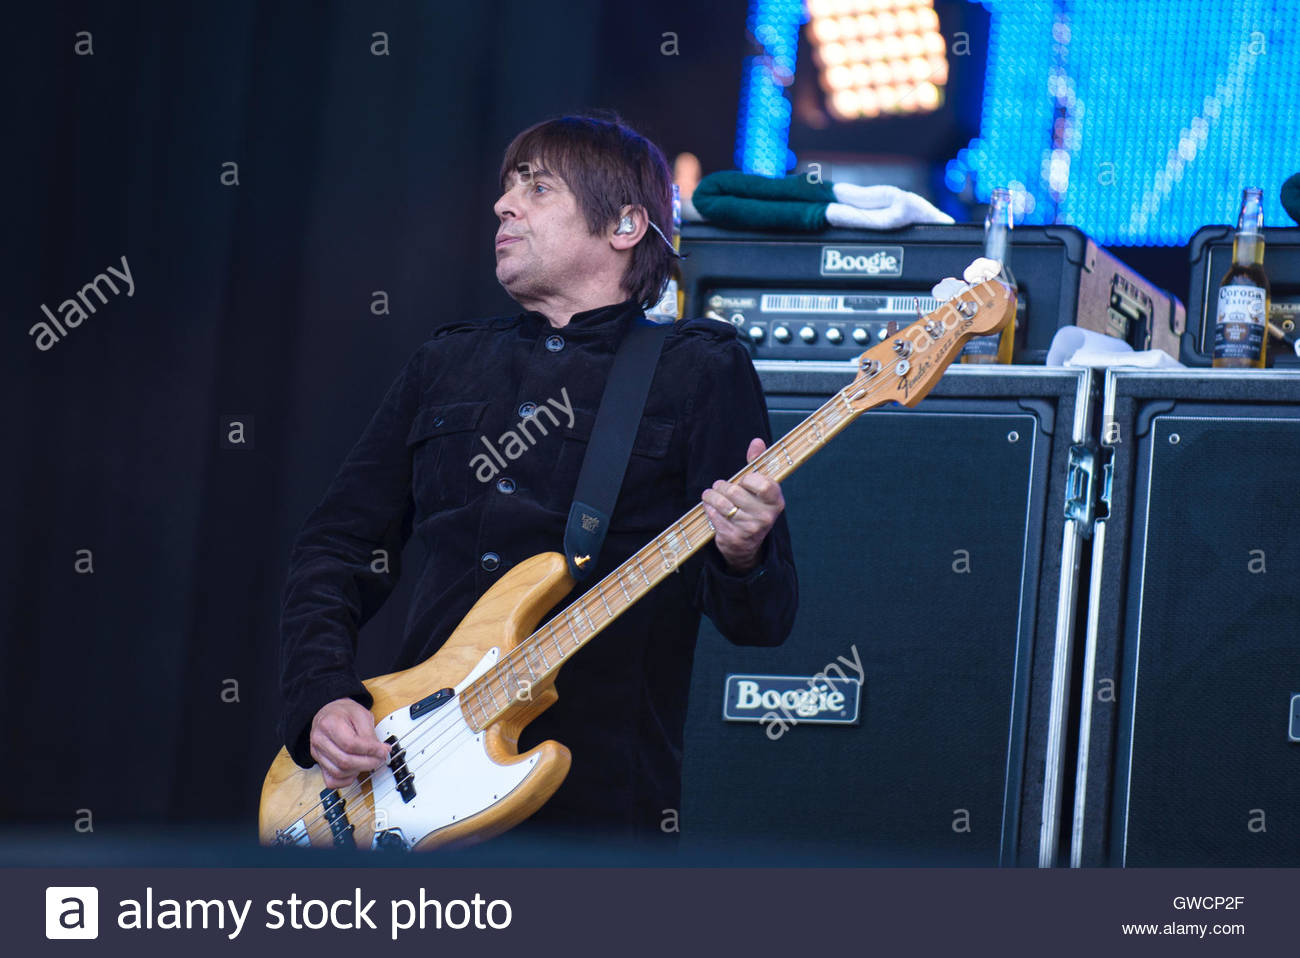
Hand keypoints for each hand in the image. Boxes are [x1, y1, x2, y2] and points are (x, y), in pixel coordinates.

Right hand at [310, 697, 390, 788]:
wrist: (330, 713)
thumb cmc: (344, 713)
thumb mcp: (361, 715)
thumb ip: (370, 734)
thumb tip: (381, 751)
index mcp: (329, 723)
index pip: (350, 744)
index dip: (370, 750)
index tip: (383, 750)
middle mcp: (319, 739)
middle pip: (344, 761)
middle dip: (368, 763)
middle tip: (380, 758)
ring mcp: (317, 753)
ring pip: (338, 772)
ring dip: (359, 770)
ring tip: (368, 761)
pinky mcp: (319, 763)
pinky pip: (331, 781)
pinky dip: (346, 780)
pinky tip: (355, 770)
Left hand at [701, 437, 784, 573]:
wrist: (747, 546)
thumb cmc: (752, 508)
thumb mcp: (759, 488)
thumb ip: (757, 464)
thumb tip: (757, 441)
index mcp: (776, 501)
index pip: (763, 484)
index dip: (748, 479)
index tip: (742, 480)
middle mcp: (766, 517)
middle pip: (736, 492)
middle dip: (722, 486)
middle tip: (719, 486)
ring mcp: (750, 529)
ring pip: (722, 504)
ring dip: (711, 496)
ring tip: (710, 495)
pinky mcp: (734, 537)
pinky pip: (714, 516)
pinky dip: (708, 509)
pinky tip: (709, 507)